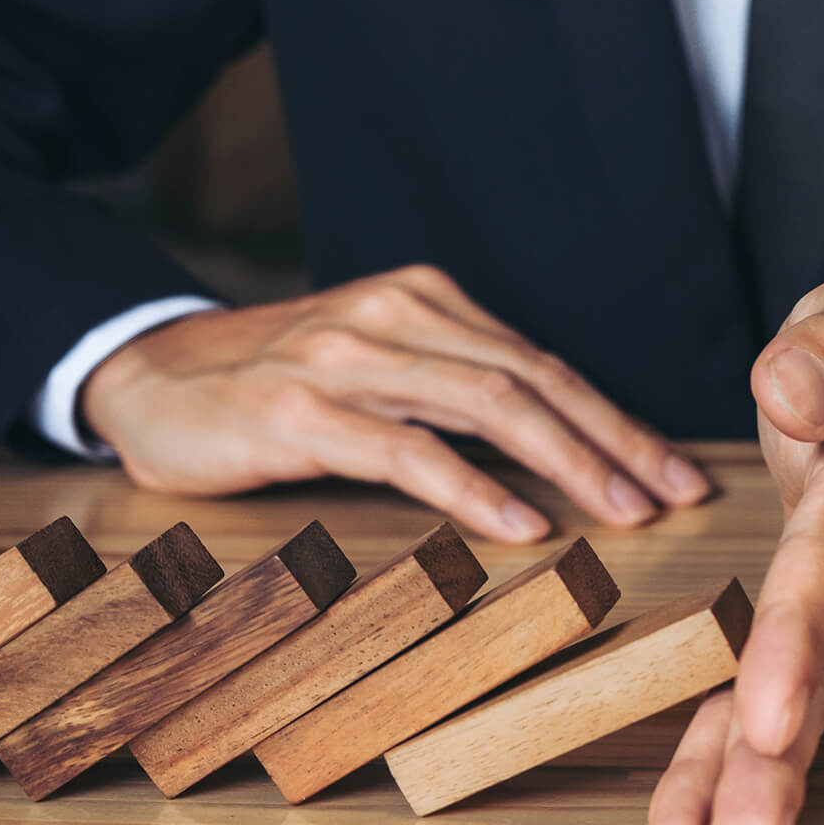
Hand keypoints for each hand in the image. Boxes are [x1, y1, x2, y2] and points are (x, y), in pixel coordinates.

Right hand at [79, 264, 708, 540]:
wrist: (146, 375)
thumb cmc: (274, 385)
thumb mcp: (377, 367)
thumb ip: (453, 391)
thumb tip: (560, 449)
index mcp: (427, 301)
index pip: (544, 364)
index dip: (618, 420)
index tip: (677, 471)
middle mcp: (397, 316)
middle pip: (534, 380)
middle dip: (617, 442)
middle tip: (677, 494)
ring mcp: (349, 357)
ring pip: (488, 406)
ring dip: (569, 464)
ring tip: (623, 512)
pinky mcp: (301, 407)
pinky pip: (407, 450)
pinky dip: (474, 488)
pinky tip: (522, 523)